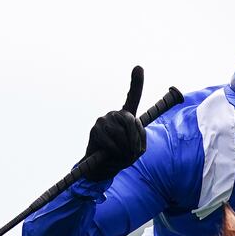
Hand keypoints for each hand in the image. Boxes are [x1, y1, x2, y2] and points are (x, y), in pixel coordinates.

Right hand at [82, 66, 146, 181]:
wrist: (100, 168)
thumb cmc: (120, 156)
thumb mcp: (135, 149)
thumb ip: (139, 141)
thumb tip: (133, 142)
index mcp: (126, 116)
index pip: (133, 97)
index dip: (136, 83)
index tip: (138, 67)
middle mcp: (115, 114)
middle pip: (131, 121)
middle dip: (135, 140)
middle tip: (134, 154)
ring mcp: (104, 120)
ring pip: (122, 134)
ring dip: (126, 150)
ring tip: (122, 157)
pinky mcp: (96, 130)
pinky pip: (112, 143)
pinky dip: (116, 153)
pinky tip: (111, 155)